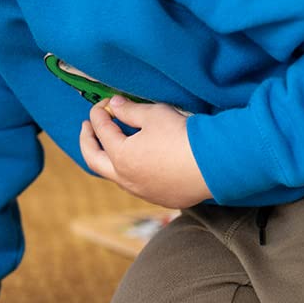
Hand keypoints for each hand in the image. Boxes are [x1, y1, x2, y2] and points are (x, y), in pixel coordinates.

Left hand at [79, 96, 210, 208]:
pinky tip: (135, 165)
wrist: (217, 165)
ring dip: (107, 160)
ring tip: (107, 146)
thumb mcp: (155, 115)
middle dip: (87, 141)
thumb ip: (130, 110)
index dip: (99, 114)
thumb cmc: (183, 137)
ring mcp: (142, 191)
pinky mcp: (160, 198)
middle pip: (94, 161)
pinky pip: (136, 186)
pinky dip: (128, 172)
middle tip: (87, 127)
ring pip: (114, 176)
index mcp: (120, 156)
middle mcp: (125, 178)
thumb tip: (114, 105)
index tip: (103, 104)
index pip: (102, 131)